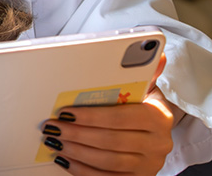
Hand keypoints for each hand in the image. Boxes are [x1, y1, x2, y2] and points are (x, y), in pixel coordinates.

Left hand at [40, 55, 175, 174]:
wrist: (156, 137)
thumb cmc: (141, 109)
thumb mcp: (146, 90)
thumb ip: (146, 72)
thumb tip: (153, 48)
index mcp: (159, 118)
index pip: (121, 118)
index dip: (91, 117)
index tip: (66, 112)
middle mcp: (158, 144)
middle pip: (112, 141)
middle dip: (77, 134)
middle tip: (52, 126)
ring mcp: (149, 165)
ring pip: (108, 161)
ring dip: (77, 151)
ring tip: (55, 141)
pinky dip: (83, 170)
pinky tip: (66, 160)